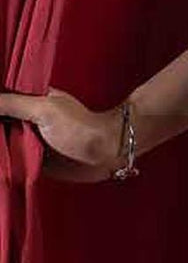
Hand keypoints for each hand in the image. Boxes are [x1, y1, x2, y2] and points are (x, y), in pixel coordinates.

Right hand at [0, 87, 123, 182]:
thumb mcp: (44, 109)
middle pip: (0, 121)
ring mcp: (26, 140)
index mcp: (28, 99)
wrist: (104, 153)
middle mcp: (24, 119)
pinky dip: (2, 163)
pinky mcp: (30, 160)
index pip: (1, 100)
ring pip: (1, 142)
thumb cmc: (80, 126)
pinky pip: (8, 161)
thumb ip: (13, 104)